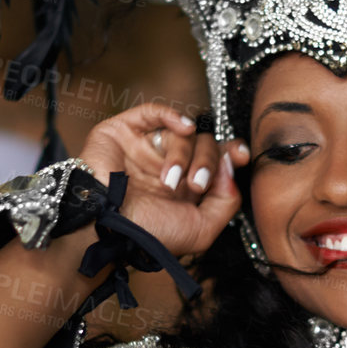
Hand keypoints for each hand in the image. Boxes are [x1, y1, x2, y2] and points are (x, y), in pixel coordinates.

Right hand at [77, 102, 250, 259]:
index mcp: (186, 187)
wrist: (107, 229)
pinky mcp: (124, 133)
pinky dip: (172, 115)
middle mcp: (169, 165)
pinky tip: (183, 128)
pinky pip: (153, 112)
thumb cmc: (148, 235)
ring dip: (183, 155)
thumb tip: (232, 168)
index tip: (239, 156)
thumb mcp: (201, 230)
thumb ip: (226, 201)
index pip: (216, 159)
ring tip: (169, 181)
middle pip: (204, 144)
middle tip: (195, 184)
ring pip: (182, 133)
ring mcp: (146, 148)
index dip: (231, 153)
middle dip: (206, 162)